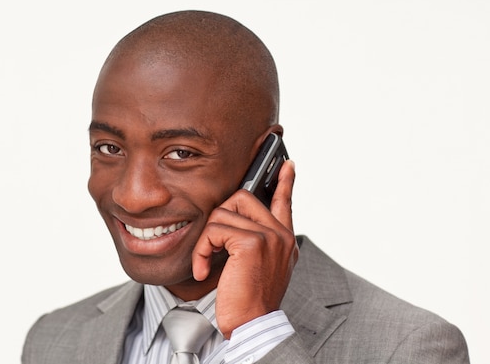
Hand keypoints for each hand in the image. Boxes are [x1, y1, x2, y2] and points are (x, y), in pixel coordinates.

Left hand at [192, 160, 297, 338]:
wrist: (253, 326)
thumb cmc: (249, 300)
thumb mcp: (258, 267)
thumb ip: (254, 242)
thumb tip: (235, 222)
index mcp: (284, 240)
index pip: (285, 202)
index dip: (284, 182)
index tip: (287, 165)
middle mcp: (281, 235)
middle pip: (241, 198)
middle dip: (219, 218)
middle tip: (214, 246)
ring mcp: (269, 236)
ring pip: (223, 213)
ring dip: (207, 240)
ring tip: (208, 263)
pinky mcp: (251, 243)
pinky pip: (215, 230)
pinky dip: (202, 250)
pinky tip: (205, 269)